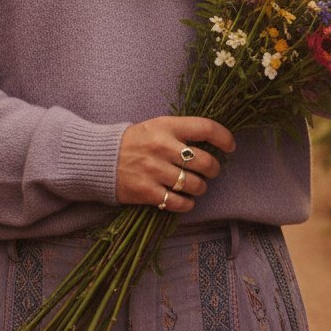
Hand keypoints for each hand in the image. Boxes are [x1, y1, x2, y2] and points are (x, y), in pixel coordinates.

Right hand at [115, 116, 235, 211]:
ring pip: (195, 185)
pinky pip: (178, 202)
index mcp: (166, 126)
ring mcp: (154, 170)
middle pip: (205, 162)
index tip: (230, 146)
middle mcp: (162, 147)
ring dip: (200, 188)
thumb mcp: (156, 126)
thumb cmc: (135, 141)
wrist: (100, 158)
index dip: (224, 137)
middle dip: (213, 169)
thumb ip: (181, 132)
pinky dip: (186, 204)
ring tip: (196, 186)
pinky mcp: (147, 191)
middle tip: (210, 171)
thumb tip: (213, 142)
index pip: (205, 128)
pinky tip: (184, 200)